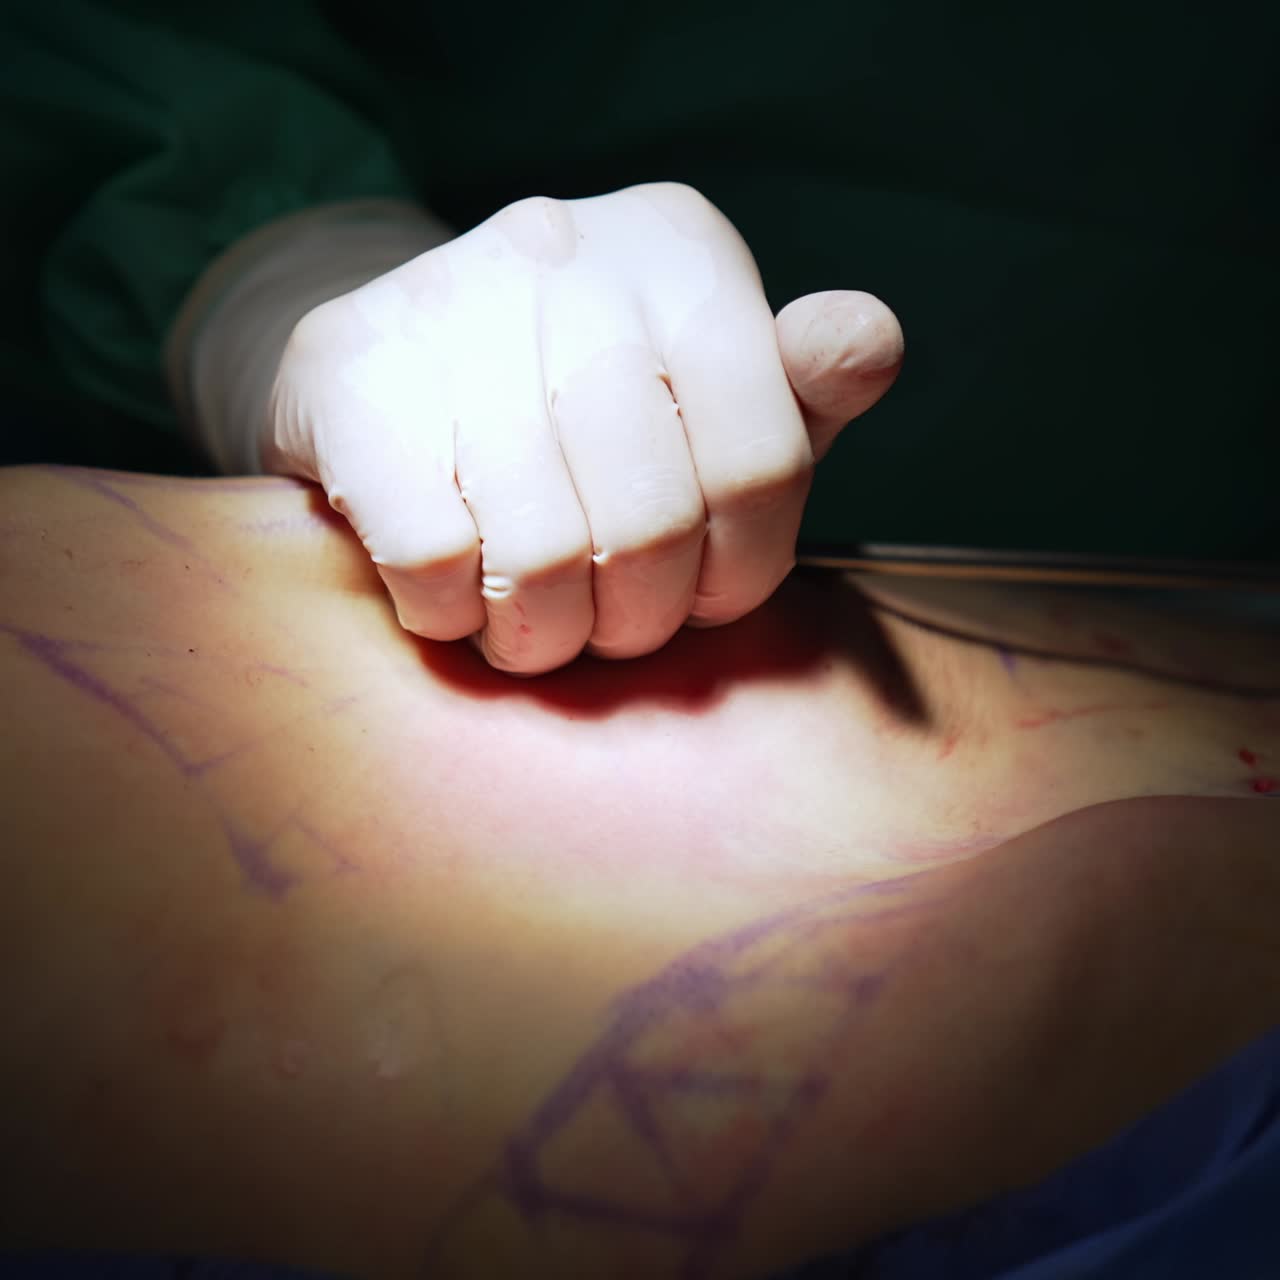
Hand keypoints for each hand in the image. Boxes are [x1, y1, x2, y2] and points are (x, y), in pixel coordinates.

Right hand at [265, 183, 902, 674]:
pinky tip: (457, 595)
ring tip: (536, 624)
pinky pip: (434, 560)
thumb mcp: (709, 399)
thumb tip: (872, 342)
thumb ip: (796, 396)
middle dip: (635, 621)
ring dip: (543, 634)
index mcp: (681, 252)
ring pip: (540, 555)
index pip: (761, 464)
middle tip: (611, 630)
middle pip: (650, 523)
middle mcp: (567, 248)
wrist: (388, 368)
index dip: (738, 576)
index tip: (701, 602)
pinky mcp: (347, 372)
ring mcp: (449, 300)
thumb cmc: (581, 412)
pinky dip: (452, 616)